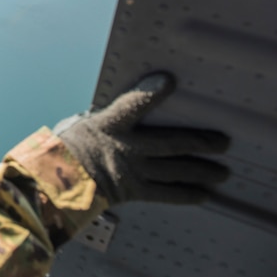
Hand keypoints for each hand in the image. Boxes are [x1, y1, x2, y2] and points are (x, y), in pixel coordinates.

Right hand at [55, 72, 229, 205]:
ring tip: (222, 171)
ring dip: (202, 170)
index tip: (169, 81)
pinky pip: (165, 194)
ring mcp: (132, 171)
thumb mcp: (80, 126)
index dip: (151, 93)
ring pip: (175, 169)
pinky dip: (186, 195)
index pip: (131, 105)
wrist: (54, 184)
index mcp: (108, 126)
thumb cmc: (63, 152)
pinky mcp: (133, 191)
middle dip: (200, 142)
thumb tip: (123, 111)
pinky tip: (204, 195)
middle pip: (170, 143)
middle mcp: (125, 148)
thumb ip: (106, 119)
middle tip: (223, 142)